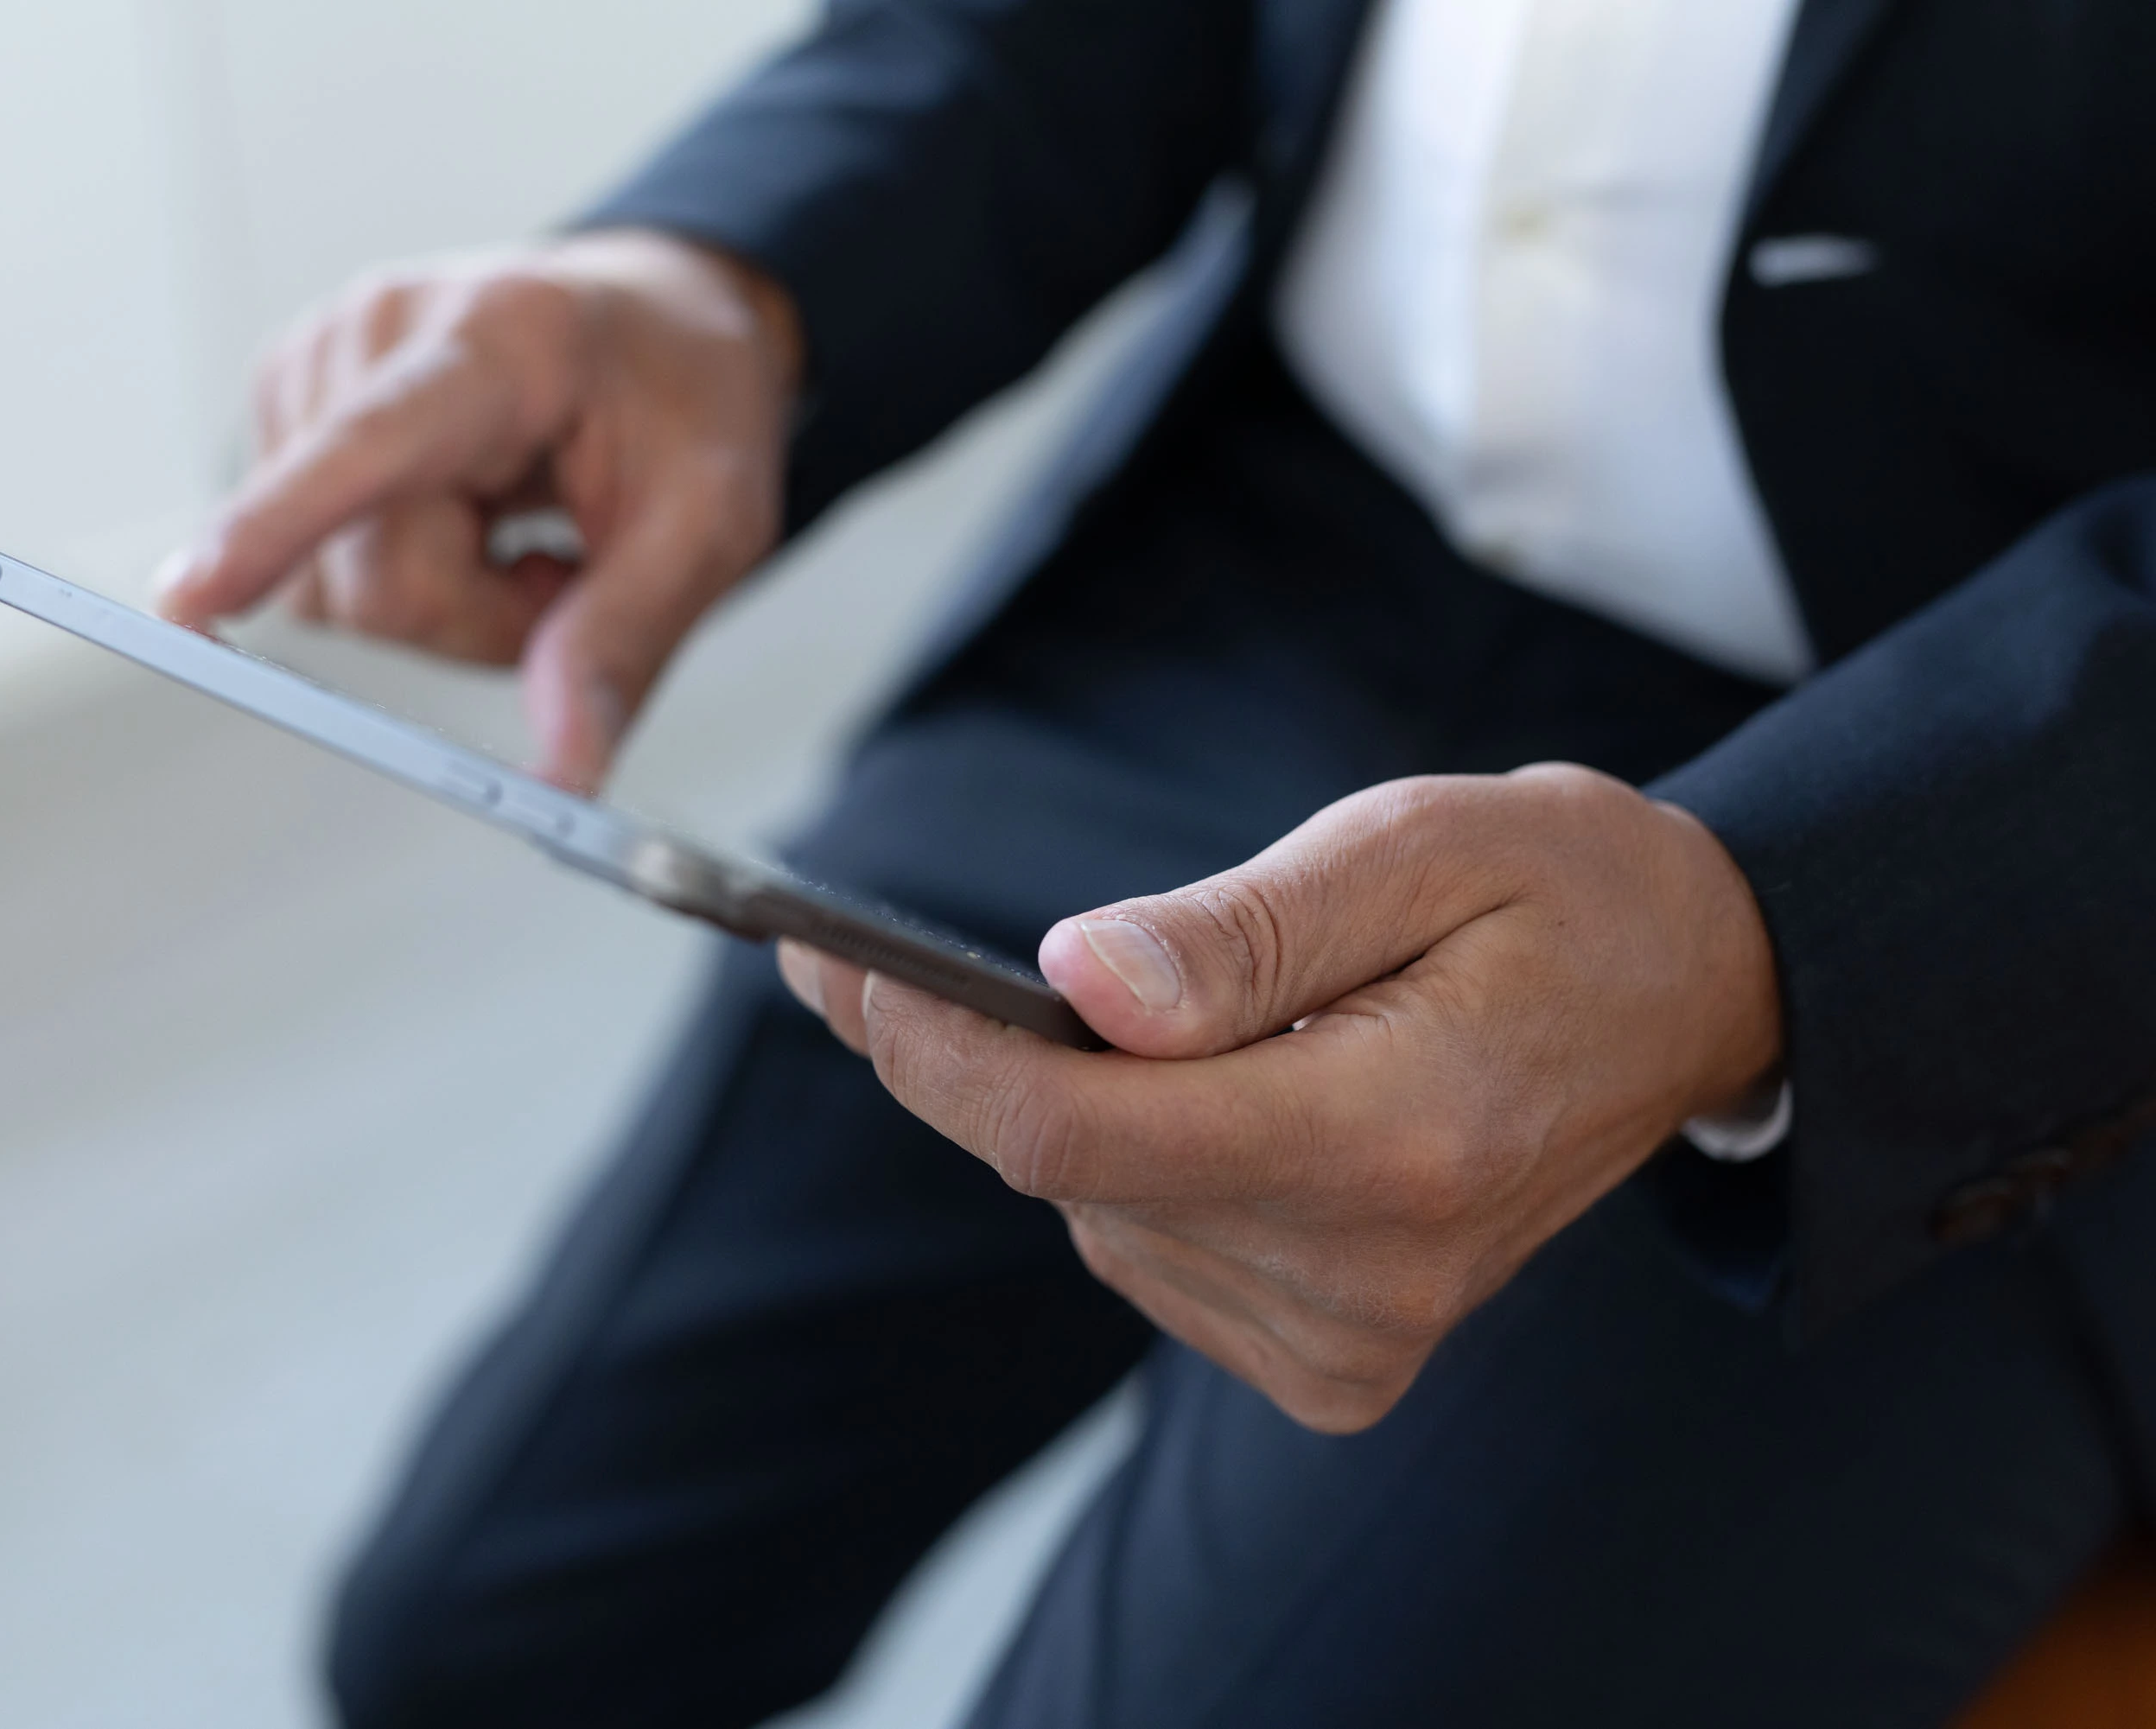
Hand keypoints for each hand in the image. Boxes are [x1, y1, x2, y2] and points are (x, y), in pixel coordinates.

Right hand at [153, 229, 801, 791]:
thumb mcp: (712, 521)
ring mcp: (315, 372)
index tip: (191, 599)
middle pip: (374, 583)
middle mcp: (375, 336)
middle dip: (476, 621)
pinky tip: (465, 523)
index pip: (371, 447)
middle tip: (560, 568)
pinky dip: (407, 582)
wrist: (655, 320)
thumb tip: (565, 768)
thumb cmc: (684, 399)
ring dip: (444, 606)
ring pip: (338, 595)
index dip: (275, 529)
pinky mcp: (286, 418)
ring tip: (517, 530)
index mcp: (497, 338)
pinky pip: (322, 579)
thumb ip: (627, 640)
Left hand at [778, 764, 1782, 1431]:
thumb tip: (1072, 985)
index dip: (937, 1056)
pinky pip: (1147, 1250)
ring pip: (1094, 1213)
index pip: (1086, 1136)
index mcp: (1396, 1139)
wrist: (1689, 996)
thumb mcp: (1415, 844)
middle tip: (864, 959)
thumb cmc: (1556, 891)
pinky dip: (1129, 1163)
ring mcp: (1354, 1339)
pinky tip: (1199, 1091)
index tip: (834, 967)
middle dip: (966, 1062)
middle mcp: (1370, 1277)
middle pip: (1072, 1177)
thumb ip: (1243, 930)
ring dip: (1067, 1107)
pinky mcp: (1334, 1364)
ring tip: (1130, 1010)